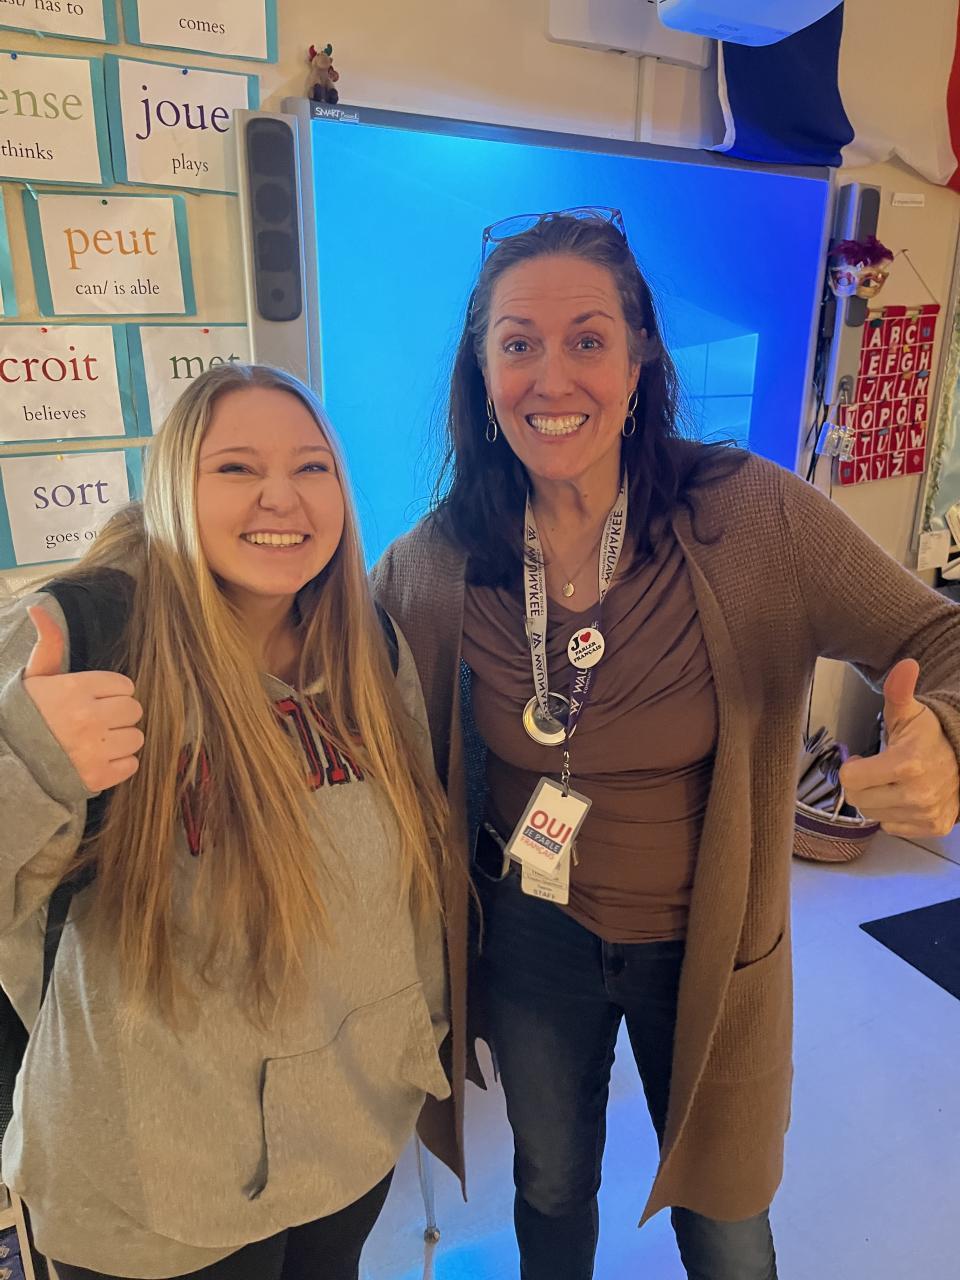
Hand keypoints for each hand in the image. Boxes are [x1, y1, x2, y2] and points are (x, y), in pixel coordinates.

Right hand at [22, 604, 143, 792]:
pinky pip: (131, 764)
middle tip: (98, 721)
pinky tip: (99, 759)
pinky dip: (119, 764)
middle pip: (134, 710)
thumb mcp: (35, 676)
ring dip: (121, 740)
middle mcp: (88, 718)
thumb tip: (39, 607)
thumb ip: (48, 643)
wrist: (9, 763)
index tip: (95, 700)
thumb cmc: (27, 715)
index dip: (113, 694)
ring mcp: (94, 749)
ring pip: (136, 737)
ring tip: (98, 741)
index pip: (125, 686)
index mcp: (75, 689)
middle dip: (119, 715)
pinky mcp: (98, 776)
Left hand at [839, 658, 959, 838]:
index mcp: (907, 763)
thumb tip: (905, 665)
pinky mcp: (933, 827)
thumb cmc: (930, 736)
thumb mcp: (910, 713)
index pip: (850, 779)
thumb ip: (899, 691)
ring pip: (873, 815)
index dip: (852, 767)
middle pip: (858, 799)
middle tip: (878, 771)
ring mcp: (927, 813)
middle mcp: (918, 794)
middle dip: (862, 784)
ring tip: (893, 783)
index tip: (865, 758)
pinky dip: (893, 814)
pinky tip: (905, 796)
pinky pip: (892, 827)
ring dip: (877, 799)